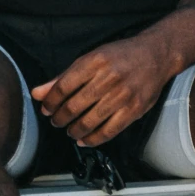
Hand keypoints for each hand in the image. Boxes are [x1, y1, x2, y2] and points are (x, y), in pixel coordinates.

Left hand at [31, 30, 172, 146]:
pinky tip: (84, 140)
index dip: (50, 102)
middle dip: (59, 118)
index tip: (46, 108)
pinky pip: (108, 131)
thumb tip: (38, 93)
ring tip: (69, 130)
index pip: (63, 87)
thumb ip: (64, 77)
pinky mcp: (134, 110)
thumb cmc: (121, 55)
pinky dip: (92, 139)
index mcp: (95, 61)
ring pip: (89, 121)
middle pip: (74, 106)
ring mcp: (123, 95)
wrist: (156, 55)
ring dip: (73, 130)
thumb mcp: (91, 58)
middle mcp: (109, 78)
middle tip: (56, 121)